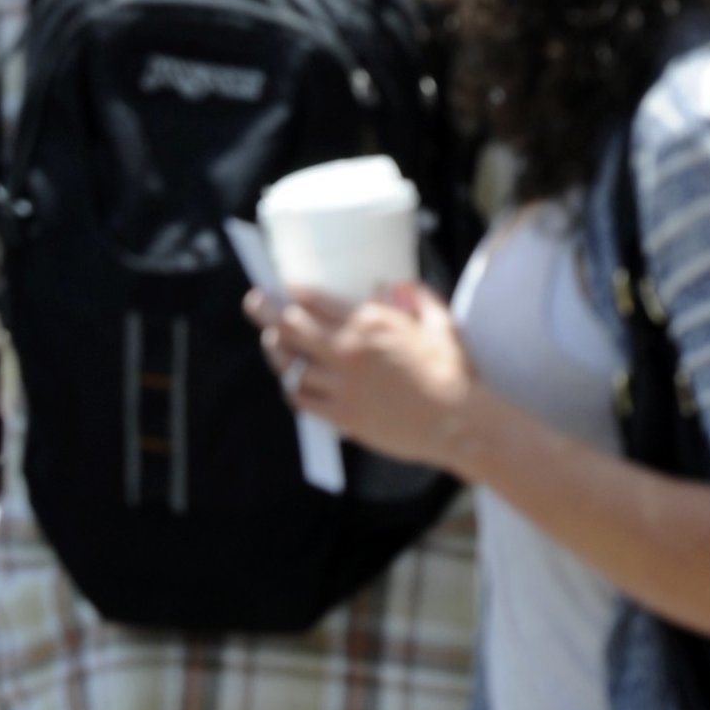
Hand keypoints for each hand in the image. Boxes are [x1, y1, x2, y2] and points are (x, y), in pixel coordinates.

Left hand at [250, 281, 474, 468]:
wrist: (456, 423)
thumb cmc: (452, 371)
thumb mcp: (440, 323)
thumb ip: (418, 298)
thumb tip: (398, 286)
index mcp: (371, 323)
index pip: (316, 300)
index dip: (294, 291)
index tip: (283, 285)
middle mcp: (348, 351)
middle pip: (291, 327)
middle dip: (266, 310)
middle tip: (254, 301)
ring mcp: (341, 386)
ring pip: (290, 365)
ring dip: (276, 351)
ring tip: (271, 341)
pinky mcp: (342, 416)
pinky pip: (302, 399)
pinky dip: (292, 388)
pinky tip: (292, 381)